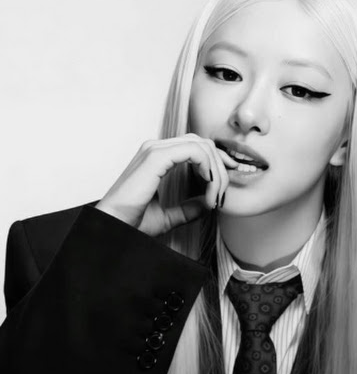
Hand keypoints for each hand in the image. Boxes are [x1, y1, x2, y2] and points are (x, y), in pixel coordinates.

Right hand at [94, 134, 236, 235]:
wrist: (113, 229)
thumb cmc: (132, 222)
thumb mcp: (167, 217)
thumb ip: (187, 209)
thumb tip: (206, 205)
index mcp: (158, 157)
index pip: (197, 147)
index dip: (217, 162)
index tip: (227, 182)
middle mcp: (156, 148)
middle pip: (203, 144)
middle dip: (220, 167)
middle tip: (223, 194)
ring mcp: (155, 150)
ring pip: (202, 147)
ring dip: (216, 172)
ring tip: (214, 198)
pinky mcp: (155, 157)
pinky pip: (194, 152)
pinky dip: (207, 169)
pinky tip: (208, 188)